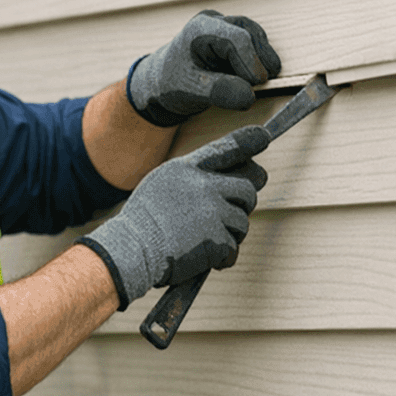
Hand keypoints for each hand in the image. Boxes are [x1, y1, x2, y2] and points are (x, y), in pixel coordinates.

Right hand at [77, 125, 269, 307]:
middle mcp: (204, 185)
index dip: (249, 141)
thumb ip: (192, 177)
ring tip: (203, 241)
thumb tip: (226, 181)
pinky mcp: (216, 240)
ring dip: (230, 235)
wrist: (131, 250)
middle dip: (243, 204)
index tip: (264, 137)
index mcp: (187, 169)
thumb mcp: (162, 184)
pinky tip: (201, 258)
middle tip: (227, 217)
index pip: (227, 149)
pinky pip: (233, 249)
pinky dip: (222, 258)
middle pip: (248, 188)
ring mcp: (212, 212)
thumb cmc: (143, 222)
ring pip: (243, 222)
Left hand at [127, 10, 281, 125]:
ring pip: (255, 35)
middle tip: (263, 83)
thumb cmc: (173, 84)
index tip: (257, 84)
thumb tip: (249, 96)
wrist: (163, 82)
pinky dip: (259, 59)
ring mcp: (224, 26)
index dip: (251, 61)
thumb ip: (219, 92)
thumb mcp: (192, 91)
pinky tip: (254, 77)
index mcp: (199, 29)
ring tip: (260, 82)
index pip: (236, 39)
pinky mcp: (232, 36)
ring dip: (262, 58)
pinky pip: (254, 42)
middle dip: (260, 59)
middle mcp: (213, 22)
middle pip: (249, 33)